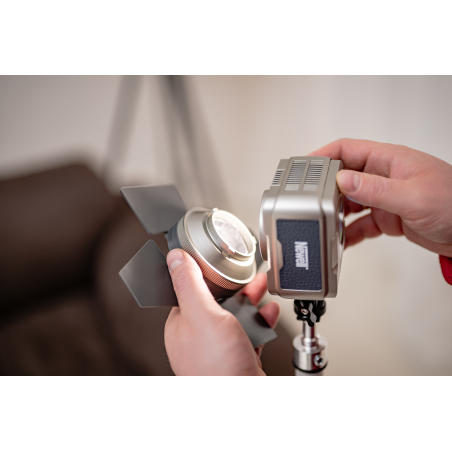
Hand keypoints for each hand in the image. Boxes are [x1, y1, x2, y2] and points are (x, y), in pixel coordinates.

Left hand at [164, 249, 279, 375]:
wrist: (245, 403)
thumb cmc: (218, 367)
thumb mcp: (203, 315)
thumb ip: (189, 284)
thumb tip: (175, 257)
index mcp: (182, 325)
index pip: (191, 290)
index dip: (207, 275)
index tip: (219, 263)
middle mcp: (198, 338)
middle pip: (217, 302)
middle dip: (236, 287)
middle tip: (249, 275)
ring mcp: (219, 349)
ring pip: (235, 316)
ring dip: (251, 301)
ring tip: (262, 289)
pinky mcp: (238, 357)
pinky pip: (249, 332)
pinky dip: (260, 321)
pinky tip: (268, 314)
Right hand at [310, 138, 451, 256]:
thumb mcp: (412, 196)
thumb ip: (375, 189)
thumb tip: (342, 180)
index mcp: (389, 160)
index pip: (348, 150)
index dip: (323, 156)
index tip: (304, 167)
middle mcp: (384, 176)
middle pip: (344, 176)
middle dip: (325, 189)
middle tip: (310, 201)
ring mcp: (385, 197)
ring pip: (350, 201)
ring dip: (336, 212)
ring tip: (324, 222)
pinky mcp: (388, 216)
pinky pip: (361, 223)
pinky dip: (350, 232)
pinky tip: (343, 240)